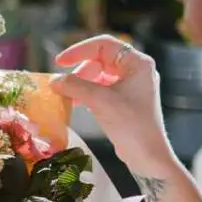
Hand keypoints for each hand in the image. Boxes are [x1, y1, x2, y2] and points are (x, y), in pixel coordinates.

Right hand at [50, 35, 178, 177]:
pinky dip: (87, 93)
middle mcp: (136, 70)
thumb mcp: (100, 101)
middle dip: (79, 70)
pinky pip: (102, 88)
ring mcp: (132, 86)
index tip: (59, 62)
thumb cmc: (130, 125)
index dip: (79, 50)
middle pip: (100, 59)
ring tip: (68, 94)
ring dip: (81, 82)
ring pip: (99, 74)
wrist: (148, 157)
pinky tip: (77, 103)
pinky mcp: (126, 101)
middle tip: (63, 83)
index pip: (103, 44)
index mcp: (137, 63)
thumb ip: (75, 86)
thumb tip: (54, 80)